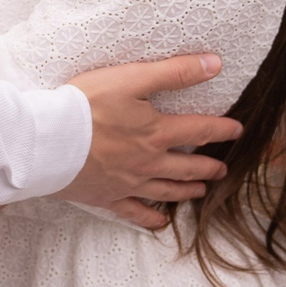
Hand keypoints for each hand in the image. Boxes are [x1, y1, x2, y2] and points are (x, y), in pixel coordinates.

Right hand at [57, 53, 241, 230]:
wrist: (48, 141)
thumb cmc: (85, 105)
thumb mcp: (130, 79)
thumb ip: (174, 72)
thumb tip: (214, 64)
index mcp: (156, 133)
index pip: (198, 130)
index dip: (221, 129)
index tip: (237, 130)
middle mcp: (148, 163)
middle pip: (187, 167)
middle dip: (208, 166)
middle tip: (222, 169)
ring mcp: (128, 183)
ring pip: (166, 191)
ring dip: (187, 190)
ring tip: (200, 190)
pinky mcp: (107, 196)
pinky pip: (134, 213)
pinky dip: (150, 219)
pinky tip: (160, 222)